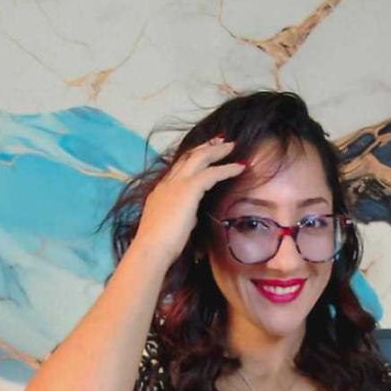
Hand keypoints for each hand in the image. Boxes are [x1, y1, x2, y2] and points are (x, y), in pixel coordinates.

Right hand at [132, 136, 246, 267]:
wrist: (151, 249)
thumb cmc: (160, 247)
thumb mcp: (171, 226)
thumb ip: (182, 217)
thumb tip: (192, 217)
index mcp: (161, 191)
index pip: (178, 168)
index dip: (192, 158)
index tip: (204, 153)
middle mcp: (167, 183)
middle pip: (188, 156)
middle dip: (205, 147)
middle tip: (220, 141)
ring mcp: (176, 184)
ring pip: (199, 158)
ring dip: (217, 150)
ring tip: (232, 146)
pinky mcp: (188, 189)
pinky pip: (212, 173)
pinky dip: (227, 168)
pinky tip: (239, 167)